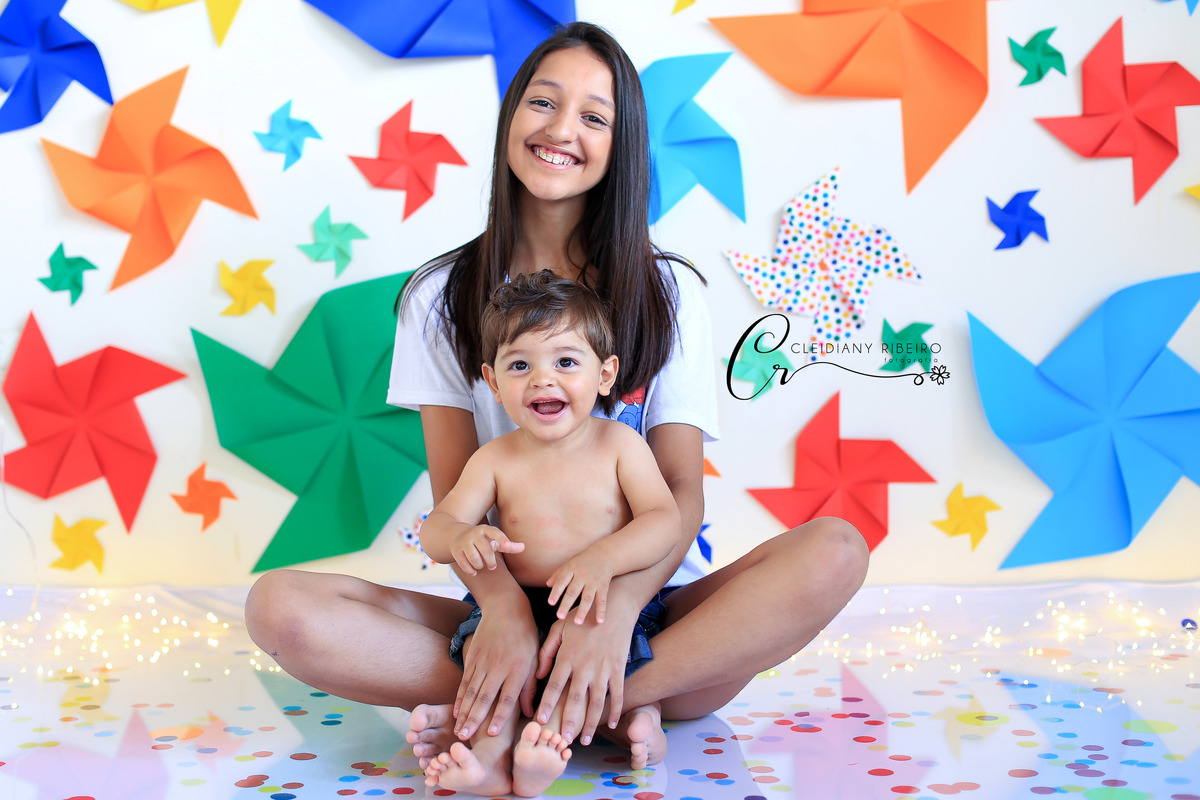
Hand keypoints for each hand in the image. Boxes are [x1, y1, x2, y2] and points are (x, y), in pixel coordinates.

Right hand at [449, 525, 524, 575]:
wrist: (457, 535)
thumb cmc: (483, 540)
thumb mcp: (495, 540)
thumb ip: (509, 545)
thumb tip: (523, 547)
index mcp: (486, 530)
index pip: (495, 533)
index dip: (502, 540)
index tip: (508, 547)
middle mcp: (475, 534)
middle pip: (486, 550)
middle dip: (491, 561)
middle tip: (492, 566)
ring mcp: (464, 541)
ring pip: (474, 558)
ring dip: (480, 565)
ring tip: (481, 566)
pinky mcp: (456, 550)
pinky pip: (464, 563)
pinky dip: (470, 570)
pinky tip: (473, 571)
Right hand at [454, 597, 538, 739]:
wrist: (505, 608)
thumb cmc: (526, 635)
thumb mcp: (535, 658)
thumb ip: (530, 687)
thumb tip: (529, 713)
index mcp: (518, 668)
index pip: (508, 696)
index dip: (500, 715)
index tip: (493, 733)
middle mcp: (498, 667)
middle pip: (484, 697)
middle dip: (474, 719)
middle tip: (465, 737)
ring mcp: (483, 662)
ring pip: (472, 691)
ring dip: (464, 712)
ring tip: (459, 730)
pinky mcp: (473, 657)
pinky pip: (465, 681)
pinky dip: (460, 697)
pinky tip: (457, 711)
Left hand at [534, 613, 629, 744]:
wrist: (615, 607)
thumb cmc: (583, 617)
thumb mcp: (559, 628)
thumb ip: (546, 651)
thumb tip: (538, 674)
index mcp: (567, 656)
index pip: (554, 685)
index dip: (546, 704)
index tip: (540, 722)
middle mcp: (584, 666)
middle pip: (574, 700)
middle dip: (567, 722)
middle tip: (561, 741)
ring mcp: (603, 669)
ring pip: (596, 702)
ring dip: (590, 724)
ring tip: (583, 740)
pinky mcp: (618, 669)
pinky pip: (617, 694)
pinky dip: (615, 711)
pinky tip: (610, 724)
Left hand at [547, 554, 613, 623]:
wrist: (604, 554)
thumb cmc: (583, 561)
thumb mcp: (569, 564)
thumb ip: (558, 574)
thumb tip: (547, 584)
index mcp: (571, 569)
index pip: (562, 581)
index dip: (556, 592)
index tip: (551, 603)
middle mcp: (582, 575)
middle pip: (573, 591)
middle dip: (566, 604)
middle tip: (560, 617)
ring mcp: (593, 581)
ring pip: (587, 598)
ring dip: (582, 610)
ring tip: (577, 623)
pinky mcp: (603, 586)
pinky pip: (602, 600)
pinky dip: (601, 611)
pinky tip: (599, 621)